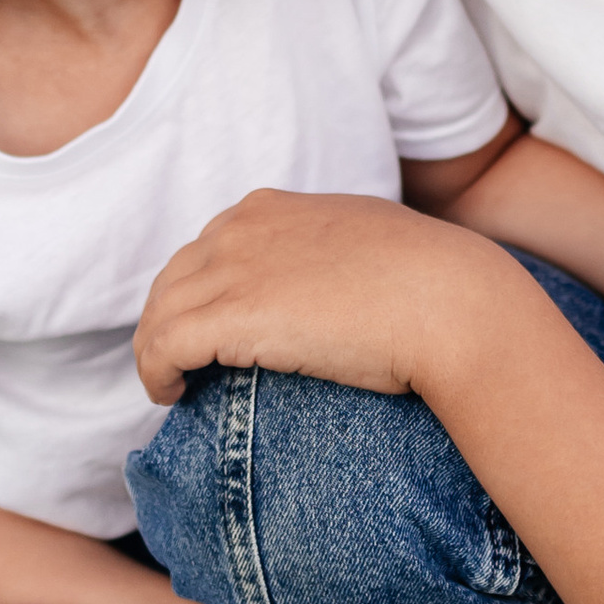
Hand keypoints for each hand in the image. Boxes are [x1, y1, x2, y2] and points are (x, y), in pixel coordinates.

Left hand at [134, 189, 508, 410]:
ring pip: (158, 314)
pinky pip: (162, 346)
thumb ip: (328, 251)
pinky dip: (155, 372)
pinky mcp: (230, 317)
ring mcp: (232, 269)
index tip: (207, 328)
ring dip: (155, 352)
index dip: (199, 292)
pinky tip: (170, 394)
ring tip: (171, 386)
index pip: (206, 248)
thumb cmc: (427, 281)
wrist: (448, 300)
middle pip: (173, 279)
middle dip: (168, 321)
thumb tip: (327, 283)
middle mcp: (241, 228)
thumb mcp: (366, 242)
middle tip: (180, 364)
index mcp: (270, 208)